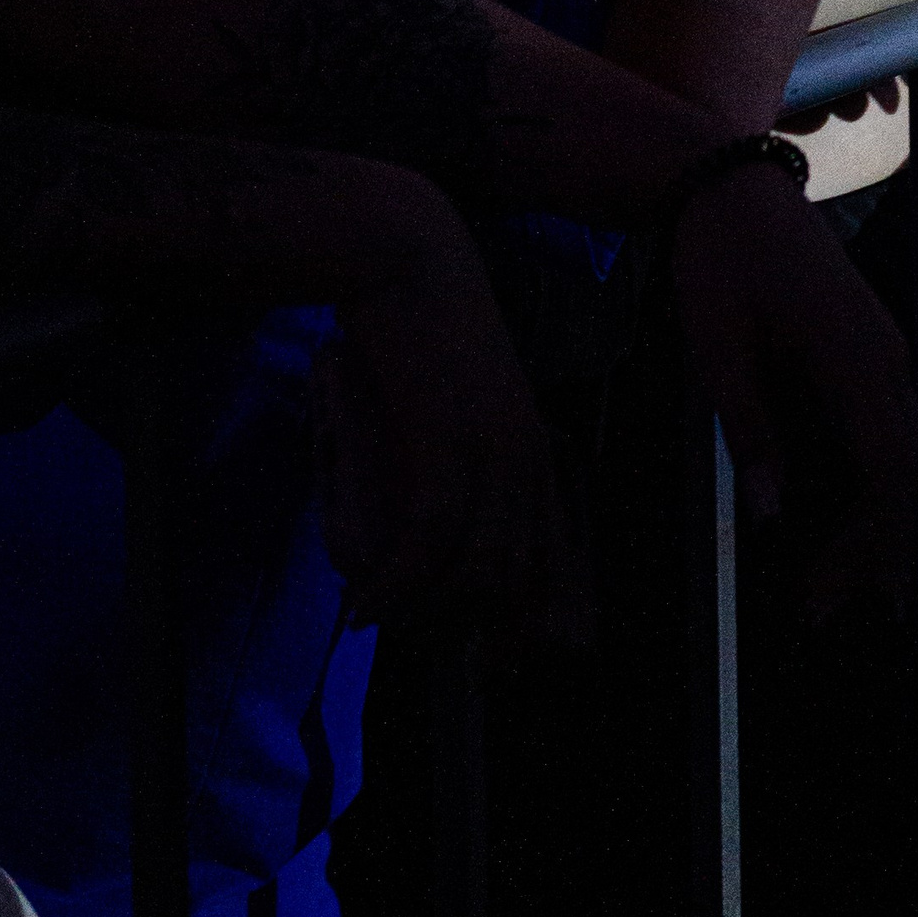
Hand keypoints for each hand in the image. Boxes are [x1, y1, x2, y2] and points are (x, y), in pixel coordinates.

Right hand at [316, 231, 585, 638]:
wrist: (406, 257)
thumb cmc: (421, 321)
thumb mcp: (460, 392)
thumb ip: (460, 447)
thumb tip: (431, 510)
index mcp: (533, 444)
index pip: (552, 551)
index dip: (532, 614)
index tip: (503, 659)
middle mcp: (525, 456)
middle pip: (517, 575)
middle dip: (475, 628)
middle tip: (420, 646)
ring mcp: (490, 454)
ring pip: (476, 574)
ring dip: (426, 611)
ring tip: (383, 618)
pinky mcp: (444, 448)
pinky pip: (428, 547)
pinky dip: (396, 586)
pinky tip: (365, 602)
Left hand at [666, 159, 917, 620]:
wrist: (728, 185)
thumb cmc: (719, 264)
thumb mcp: (719, 354)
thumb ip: (752, 435)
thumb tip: (772, 518)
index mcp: (854, 356)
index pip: (886, 470)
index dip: (862, 543)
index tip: (818, 597)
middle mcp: (884, 355)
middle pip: (901, 470)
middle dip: (872, 551)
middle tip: (826, 617)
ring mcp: (881, 347)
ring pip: (897, 452)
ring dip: (874, 521)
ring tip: (844, 593)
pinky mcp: (865, 344)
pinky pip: (879, 425)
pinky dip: (864, 481)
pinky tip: (836, 523)